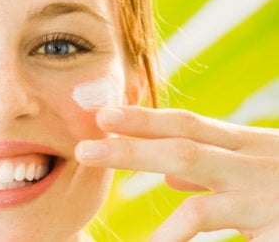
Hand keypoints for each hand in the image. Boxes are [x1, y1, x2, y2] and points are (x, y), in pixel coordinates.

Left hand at [75, 106, 278, 240]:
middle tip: (84, 147)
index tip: (101, 114)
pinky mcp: (275, 222)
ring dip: (150, 186)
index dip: (142, 118)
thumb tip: (170, 180)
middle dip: (131, 145)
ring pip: (196, 182)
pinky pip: (218, 226)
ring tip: (115, 197)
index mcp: (245, 145)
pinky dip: (179, 237)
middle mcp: (253, 160)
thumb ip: (212, 175)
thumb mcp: (257, 172)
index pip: (186, 124)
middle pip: (183, 145)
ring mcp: (264, 191)